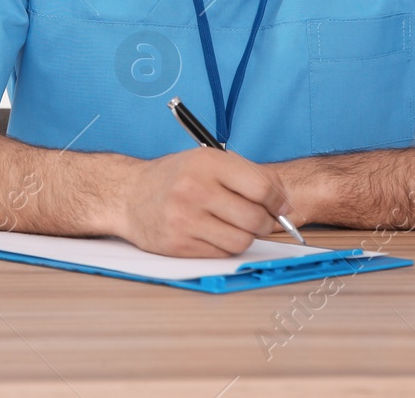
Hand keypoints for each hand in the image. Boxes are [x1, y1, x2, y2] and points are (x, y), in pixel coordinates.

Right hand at [115, 147, 293, 256]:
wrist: (128, 195)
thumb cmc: (174, 178)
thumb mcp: (207, 161)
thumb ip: (247, 175)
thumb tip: (285, 201)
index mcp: (206, 163)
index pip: (261, 187)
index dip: (278, 201)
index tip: (281, 206)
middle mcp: (195, 189)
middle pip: (254, 218)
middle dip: (265, 223)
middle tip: (258, 219)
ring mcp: (185, 219)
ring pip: (241, 240)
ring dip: (245, 236)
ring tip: (233, 226)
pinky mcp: (179, 244)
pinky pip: (222, 253)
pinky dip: (225, 246)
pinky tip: (213, 233)